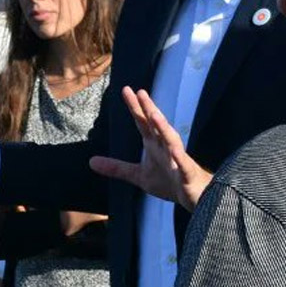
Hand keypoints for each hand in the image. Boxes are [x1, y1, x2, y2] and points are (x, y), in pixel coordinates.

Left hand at [89, 87, 212, 211]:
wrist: (194, 197)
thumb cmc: (169, 181)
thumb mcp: (138, 175)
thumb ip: (117, 167)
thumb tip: (91, 161)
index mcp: (154, 145)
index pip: (143, 123)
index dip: (135, 107)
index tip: (127, 90)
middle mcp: (166, 147)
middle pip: (157, 126)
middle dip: (150, 110)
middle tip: (141, 93)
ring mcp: (178, 160)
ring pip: (172, 141)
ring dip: (164, 128)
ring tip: (155, 115)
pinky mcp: (187, 174)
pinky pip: (184, 166)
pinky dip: (180, 159)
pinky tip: (177, 152)